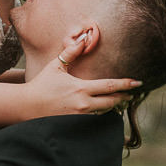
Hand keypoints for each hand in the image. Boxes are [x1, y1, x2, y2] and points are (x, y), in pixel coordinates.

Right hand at [24, 31, 140, 117]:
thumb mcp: (55, 66)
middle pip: (112, 102)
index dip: (125, 84)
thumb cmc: (41, 85)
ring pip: (104, 113)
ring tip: (119, 101)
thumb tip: (83, 38)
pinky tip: (104, 112)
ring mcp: (80, 117)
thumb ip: (71, 53)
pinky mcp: (75, 126)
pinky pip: (94, 122)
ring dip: (113, 107)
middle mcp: (83, 104)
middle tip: (132, 94)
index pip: (109, 86)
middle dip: (123, 98)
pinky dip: (101, 117)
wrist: (27, 106)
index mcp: (81, 88)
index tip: (138, 83)